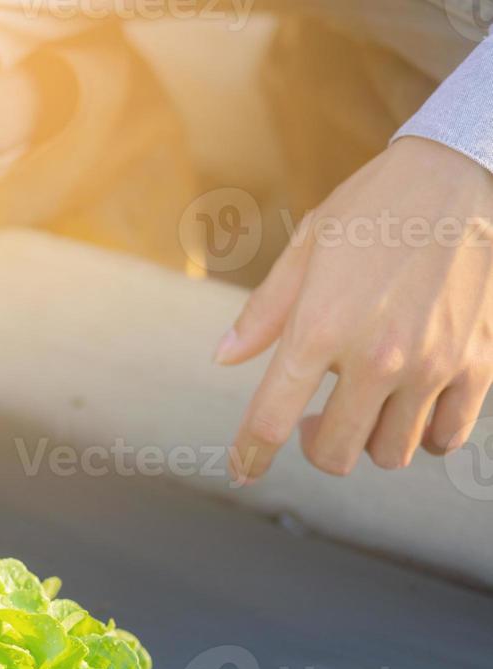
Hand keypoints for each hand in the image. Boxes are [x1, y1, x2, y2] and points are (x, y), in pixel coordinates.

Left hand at [217, 137, 492, 481]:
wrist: (463, 174)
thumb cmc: (377, 208)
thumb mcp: (305, 250)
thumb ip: (263, 314)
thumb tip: (224, 357)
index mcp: (319, 330)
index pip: (270, 419)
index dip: (250, 455)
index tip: (243, 471)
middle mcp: (376, 358)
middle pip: (336, 453)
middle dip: (316, 445)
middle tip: (313, 418)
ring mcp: (432, 365)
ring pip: (391, 453)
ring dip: (370, 440)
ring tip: (365, 405)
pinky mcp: (479, 363)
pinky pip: (446, 435)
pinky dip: (424, 432)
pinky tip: (411, 405)